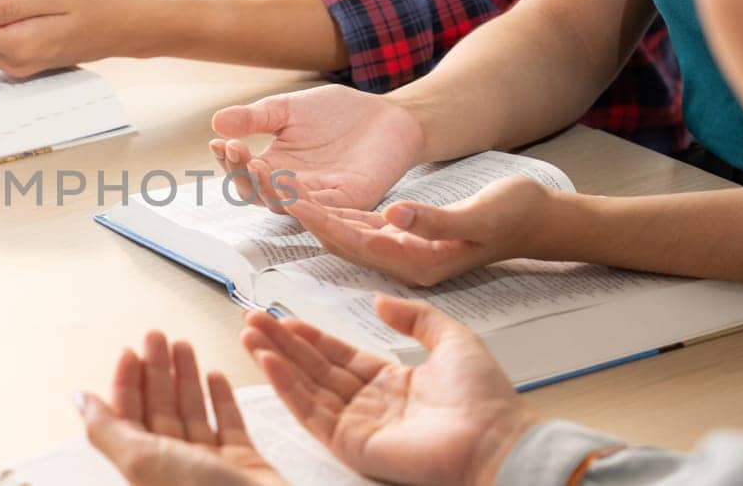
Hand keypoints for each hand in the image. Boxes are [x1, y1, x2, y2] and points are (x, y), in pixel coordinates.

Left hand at [79, 331, 286, 485]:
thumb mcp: (140, 460)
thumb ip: (106, 429)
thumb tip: (78, 400)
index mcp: (146, 465)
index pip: (128, 415)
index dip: (128, 381)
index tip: (130, 351)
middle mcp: (175, 465)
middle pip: (160, 408)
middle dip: (157, 370)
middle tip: (157, 337)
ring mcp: (209, 464)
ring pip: (192, 412)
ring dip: (187, 378)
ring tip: (184, 347)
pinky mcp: (242, 463)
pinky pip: (229, 424)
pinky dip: (222, 399)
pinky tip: (216, 377)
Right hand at [210, 85, 425, 212]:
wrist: (388, 114)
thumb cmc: (338, 113)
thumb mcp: (289, 108)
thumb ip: (256, 118)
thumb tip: (216, 122)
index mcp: (276, 167)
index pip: (243, 174)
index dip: (228, 162)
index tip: (217, 142)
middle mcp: (293, 188)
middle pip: (258, 194)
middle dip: (242, 174)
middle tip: (234, 149)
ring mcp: (320, 198)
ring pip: (285, 204)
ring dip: (267, 187)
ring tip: (255, 163)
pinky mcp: (350, 200)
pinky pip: (323, 208)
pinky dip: (303, 200)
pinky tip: (287, 182)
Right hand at [240, 299, 537, 485]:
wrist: (493, 438)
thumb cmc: (482, 396)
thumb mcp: (452, 340)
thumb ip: (415, 318)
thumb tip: (380, 301)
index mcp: (390, 381)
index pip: (337, 355)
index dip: (309, 335)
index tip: (282, 315)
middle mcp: (368, 402)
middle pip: (313, 367)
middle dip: (281, 342)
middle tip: (251, 318)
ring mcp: (356, 424)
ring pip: (305, 386)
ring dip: (275, 359)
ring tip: (249, 333)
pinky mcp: (349, 443)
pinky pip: (310, 411)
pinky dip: (285, 385)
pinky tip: (267, 360)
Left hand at [283, 176, 554, 285]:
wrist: (537, 220)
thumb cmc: (515, 214)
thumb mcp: (480, 213)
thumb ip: (436, 219)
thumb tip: (396, 214)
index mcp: (417, 263)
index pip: (356, 242)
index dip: (321, 219)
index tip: (289, 197)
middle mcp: (402, 263)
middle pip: (340, 240)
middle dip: (303, 215)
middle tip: (267, 188)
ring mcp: (400, 253)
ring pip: (343, 233)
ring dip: (310, 211)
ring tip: (275, 186)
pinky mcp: (402, 238)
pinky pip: (356, 226)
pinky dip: (331, 209)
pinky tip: (306, 193)